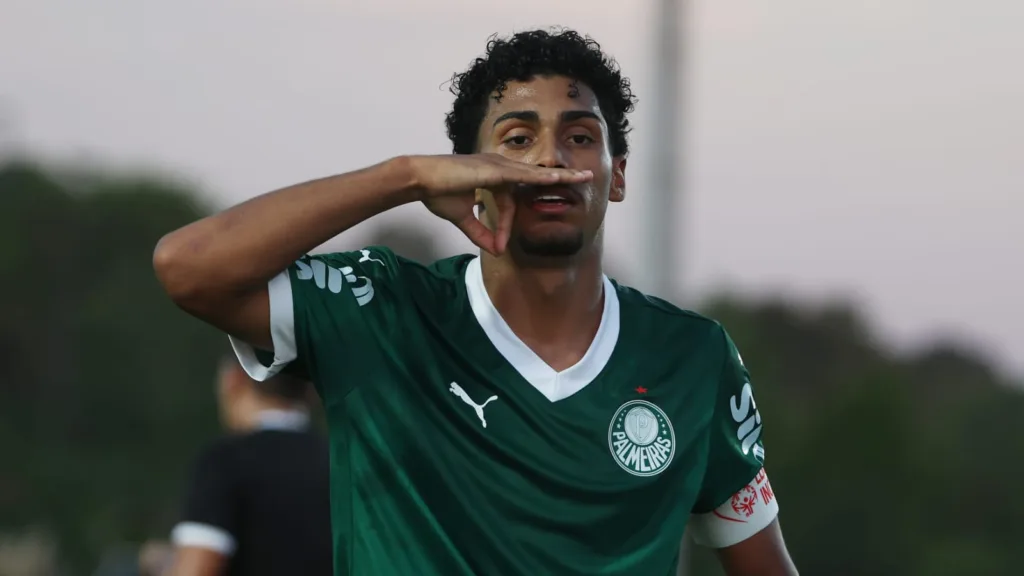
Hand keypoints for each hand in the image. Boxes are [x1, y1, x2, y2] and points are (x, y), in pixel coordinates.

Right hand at [408, 154, 592, 255]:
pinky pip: (523, 175)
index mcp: (491, 176)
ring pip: (534, 174)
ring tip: (582, 177)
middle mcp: (497, 167)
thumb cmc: (437, 193)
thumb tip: (494, 250)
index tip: (497, 244)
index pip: (508, 202)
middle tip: (584, 178)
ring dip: (559, 176)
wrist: (419, 180)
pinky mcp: (493, 169)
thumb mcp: (462, 218)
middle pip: (534, 177)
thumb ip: (479, 233)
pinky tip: (558, 179)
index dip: (504, 225)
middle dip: (560, 179)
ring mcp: (496, 165)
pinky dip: (541, 177)